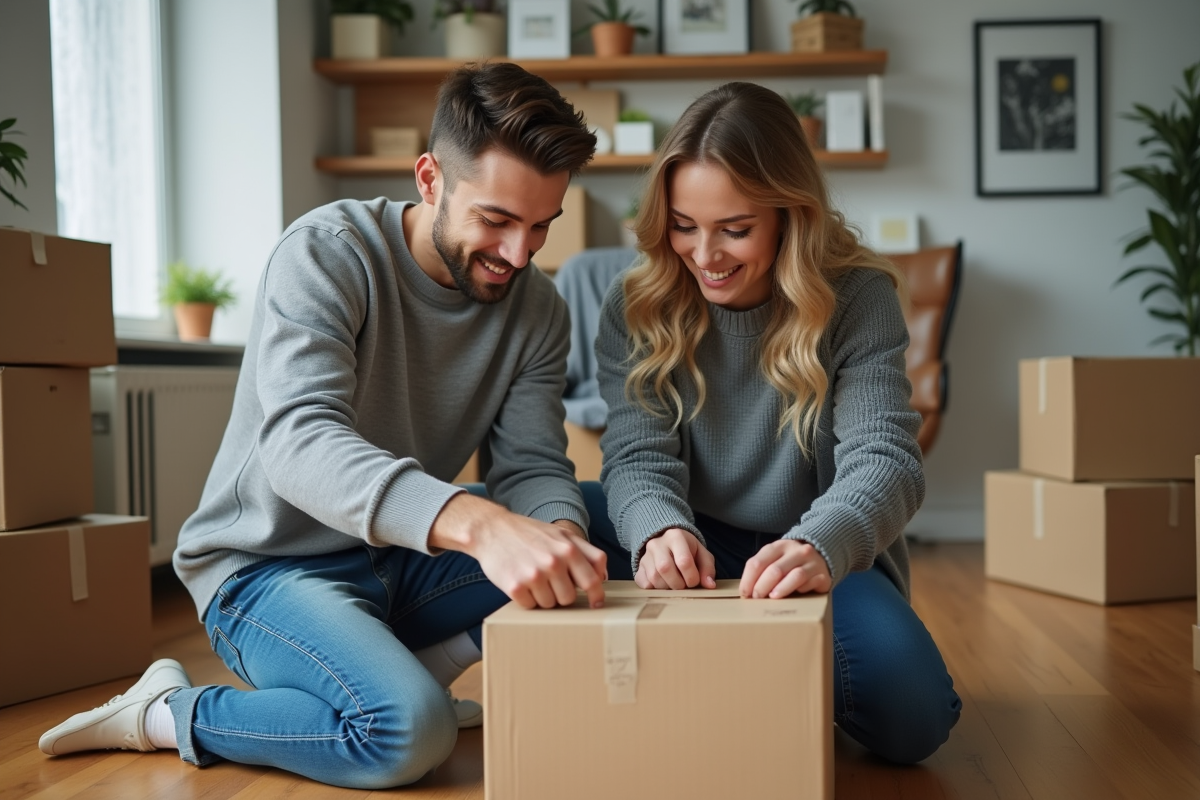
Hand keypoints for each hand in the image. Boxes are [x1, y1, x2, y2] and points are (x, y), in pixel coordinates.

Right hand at [429, 493, 606, 608]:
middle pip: (569, 598)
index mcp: (569, 549)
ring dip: (542, 597)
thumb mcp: (561, 534)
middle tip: (549, 583)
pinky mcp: (515, 586)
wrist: (492, 529)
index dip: (596, 596)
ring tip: (532, 580)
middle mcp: (554, 562)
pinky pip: (530, 606)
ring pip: (549, 605)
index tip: (595, 604)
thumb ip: (586, 552)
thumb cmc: (529, 533)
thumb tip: (604, 576)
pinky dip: (526, 600)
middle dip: (561, 595)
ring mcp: (534, 575)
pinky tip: (520, 584)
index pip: (593, 580)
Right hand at [635, 528, 715, 589]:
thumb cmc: (688, 550)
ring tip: (674, 584)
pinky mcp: (639, 566)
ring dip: (667, 588)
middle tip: (684, 585)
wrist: (667, 541)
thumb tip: (709, 585)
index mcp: (675, 537)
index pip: (684, 561)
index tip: (695, 581)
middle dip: (678, 584)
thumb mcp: (702, 554)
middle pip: (665, 569)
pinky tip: (663, 584)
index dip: (692, 577)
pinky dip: (654, 589)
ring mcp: (645, 555)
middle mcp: (657, 543)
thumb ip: (708, 568)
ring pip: (653, 578)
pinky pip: (643, 582)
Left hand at [740, 539, 830, 597]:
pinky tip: (796, 594)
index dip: (748, 580)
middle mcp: (796, 551)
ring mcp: (812, 562)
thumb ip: (763, 571)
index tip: (744, 593)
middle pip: (775, 570)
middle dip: (762, 587)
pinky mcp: (823, 574)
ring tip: (772, 597)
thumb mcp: (776, 559)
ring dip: (781, 589)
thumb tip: (747, 592)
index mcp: (779, 546)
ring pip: (795, 575)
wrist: (823, 555)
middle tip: (756, 598)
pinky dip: (802, 590)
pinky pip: (811, 583)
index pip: (757, 562)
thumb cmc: (791, 562)